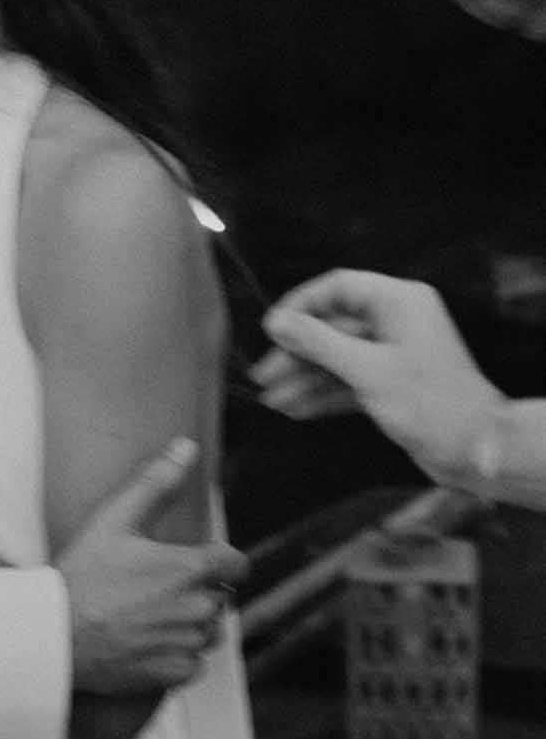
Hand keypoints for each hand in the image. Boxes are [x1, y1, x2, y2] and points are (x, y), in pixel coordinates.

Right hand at [56, 439, 246, 694]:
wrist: (56, 637)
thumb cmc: (83, 577)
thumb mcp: (114, 521)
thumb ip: (155, 483)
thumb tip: (186, 448)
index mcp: (191, 569)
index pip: (237, 564)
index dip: (221, 562)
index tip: (199, 564)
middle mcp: (199, 608)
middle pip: (220, 598)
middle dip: (198, 593)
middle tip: (156, 590)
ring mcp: (189, 643)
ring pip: (209, 632)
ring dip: (191, 625)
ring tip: (151, 617)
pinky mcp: (176, 674)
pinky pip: (193, 664)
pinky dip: (177, 655)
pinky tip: (147, 643)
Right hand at [253, 269, 504, 487]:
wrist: (475, 451)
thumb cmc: (430, 404)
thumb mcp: (367, 370)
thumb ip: (318, 343)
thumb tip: (277, 322)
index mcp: (399, 303)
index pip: (339, 287)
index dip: (301, 305)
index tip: (271, 329)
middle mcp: (396, 322)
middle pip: (333, 327)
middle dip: (297, 353)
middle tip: (263, 376)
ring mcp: (393, 355)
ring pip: (338, 358)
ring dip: (306, 379)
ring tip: (274, 401)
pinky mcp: (391, 385)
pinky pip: (349, 382)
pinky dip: (324, 395)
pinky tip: (297, 409)